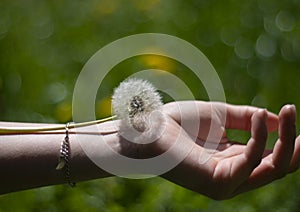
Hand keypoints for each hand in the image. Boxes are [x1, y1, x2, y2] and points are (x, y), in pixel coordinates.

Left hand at [154, 101, 299, 199]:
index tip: (292, 112)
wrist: (150, 127)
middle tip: (294, 113)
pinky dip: (259, 139)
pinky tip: (259, 116)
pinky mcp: (218, 182)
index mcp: (233, 159)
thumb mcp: (221, 116)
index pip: (271, 157)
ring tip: (288, 112)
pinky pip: (251, 162)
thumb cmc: (179, 121)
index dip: (287, 137)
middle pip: (278, 166)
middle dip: (294, 142)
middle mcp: (233, 174)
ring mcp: (227, 182)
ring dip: (285, 139)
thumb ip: (249, 120)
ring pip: (272, 168)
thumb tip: (278, 119)